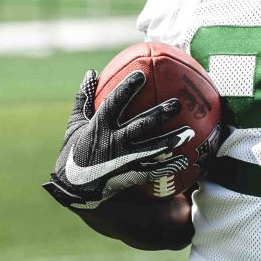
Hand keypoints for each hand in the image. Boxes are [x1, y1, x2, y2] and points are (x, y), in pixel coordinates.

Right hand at [43, 69, 192, 209]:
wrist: (71, 188)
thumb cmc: (73, 150)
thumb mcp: (74, 124)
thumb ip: (84, 98)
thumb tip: (91, 72)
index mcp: (97, 127)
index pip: (113, 104)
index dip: (126, 89)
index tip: (141, 75)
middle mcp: (111, 143)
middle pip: (139, 126)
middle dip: (159, 114)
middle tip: (177, 104)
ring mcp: (121, 161)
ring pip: (150, 150)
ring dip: (170, 141)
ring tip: (190, 133)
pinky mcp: (127, 177)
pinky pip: (150, 172)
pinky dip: (167, 167)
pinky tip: (183, 161)